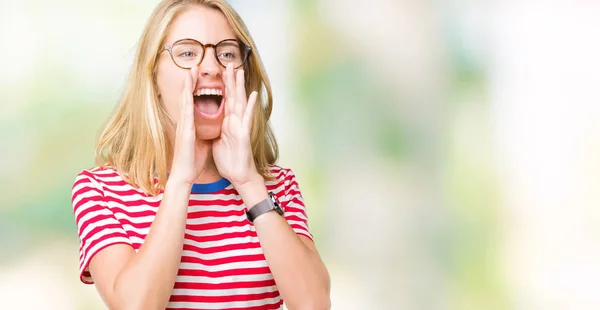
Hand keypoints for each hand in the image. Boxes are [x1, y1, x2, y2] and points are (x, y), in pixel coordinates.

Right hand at [168, 67, 205, 185]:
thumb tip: (210, 127)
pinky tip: (188, 90)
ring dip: (187, 85)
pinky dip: (187, 99)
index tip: (197, 77)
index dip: (193, 90)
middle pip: (186, 97)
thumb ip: (204, 132)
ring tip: (190, 71)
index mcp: (189, 125)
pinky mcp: (185, 131)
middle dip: (189, 82)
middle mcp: (185, 123)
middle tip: (193, 67)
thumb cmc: (192, 161)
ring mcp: (183, 125)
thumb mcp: (202, 143)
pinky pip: (187, 111)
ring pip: (185, 100)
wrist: (185, 175)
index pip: (191, 103)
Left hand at [213, 63, 260, 186]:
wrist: (238, 175)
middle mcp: (234, 122)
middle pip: (232, 97)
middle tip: (229, 64)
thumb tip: (209, 123)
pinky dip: (249, 106)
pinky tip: (252, 95)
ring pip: (240, 103)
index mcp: (227, 123)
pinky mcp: (243, 134)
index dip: (222, 86)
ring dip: (240, 87)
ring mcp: (240, 127)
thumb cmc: (229, 160)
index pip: (224, 100)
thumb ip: (216, 129)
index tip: (219, 73)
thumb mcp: (218, 141)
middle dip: (230, 80)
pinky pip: (246, 119)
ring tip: (240, 72)